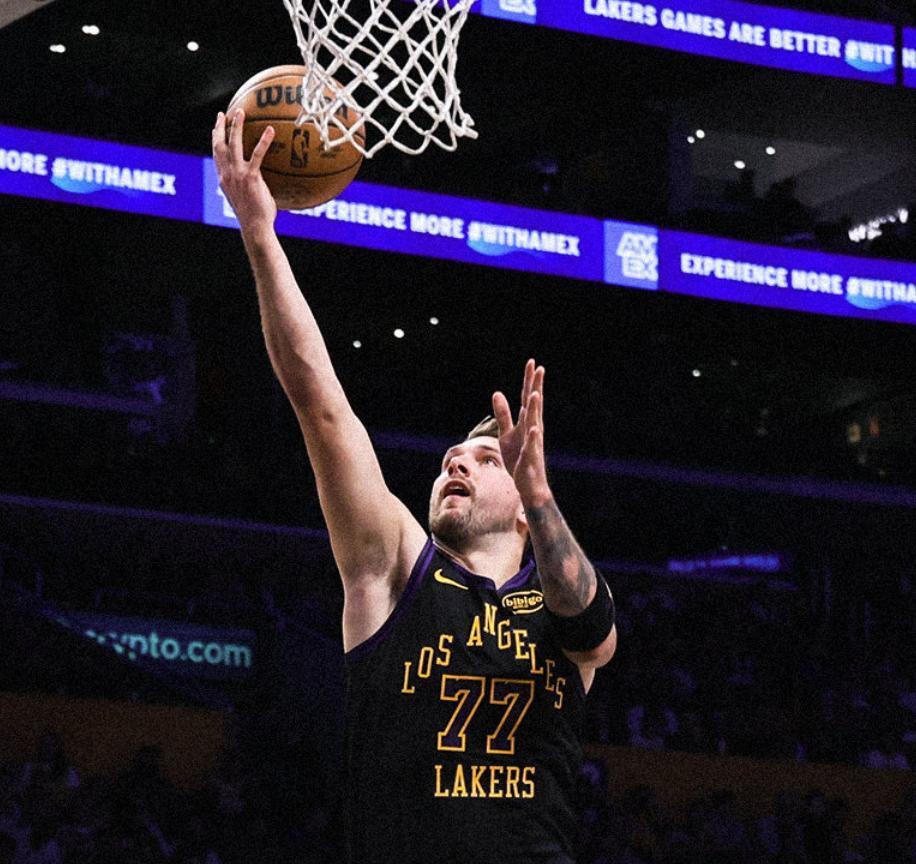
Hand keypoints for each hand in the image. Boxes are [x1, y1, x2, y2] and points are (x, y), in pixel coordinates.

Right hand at [211, 109, 276, 231]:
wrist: (255, 227)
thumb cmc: (254, 216)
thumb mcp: (244, 198)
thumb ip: (246, 186)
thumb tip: (257, 181)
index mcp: (223, 179)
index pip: (216, 155)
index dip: (214, 139)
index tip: (215, 127)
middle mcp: (227, 174)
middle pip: (219, 145)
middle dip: (220, 127)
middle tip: (223, 113)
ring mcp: (237, 175)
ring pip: (233, 144)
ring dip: (236, 126)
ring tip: (241, 112)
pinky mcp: (251, 177)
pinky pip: (257, 155)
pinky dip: (263, 141)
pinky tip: (270, 130)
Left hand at [492, 359, 550, 506]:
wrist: (528, 485)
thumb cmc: (519, 459)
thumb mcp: (506, 434)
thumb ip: (503, 414)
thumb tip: (497, 393)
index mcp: (527, 422)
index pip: (528, 398)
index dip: (529, 381)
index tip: (532, 362)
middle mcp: (533, 429)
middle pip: (534, 405)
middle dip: (536, 387)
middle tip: (539, 368)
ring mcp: (533, 443)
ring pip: (534, 422)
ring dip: (535, 408)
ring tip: (535, 393)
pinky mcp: (529, 457)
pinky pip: (532, 446)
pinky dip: (532, 436)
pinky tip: (533, 427)